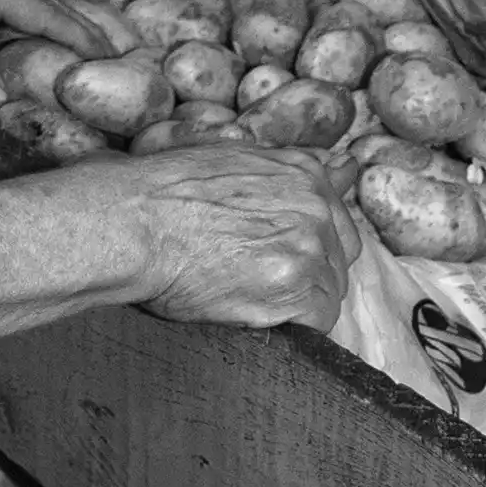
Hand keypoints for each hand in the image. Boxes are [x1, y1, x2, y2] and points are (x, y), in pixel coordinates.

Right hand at [127, 144, 358, 333]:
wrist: (138, 222)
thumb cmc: (170, 190)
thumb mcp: (236, 158)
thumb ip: (295, 166)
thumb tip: (348, 165)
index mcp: (305, 174)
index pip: (339, 223)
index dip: (311, 245)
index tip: (280, 254)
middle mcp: (316, 207)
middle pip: (338, 261)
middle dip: (310, 274)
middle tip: (258, 276)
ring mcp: (309, 249)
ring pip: (328, 295)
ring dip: (297, 303)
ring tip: (249, 294)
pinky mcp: (294, 291)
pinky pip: (317, 325)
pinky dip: (292, 328)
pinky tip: (256, 314)